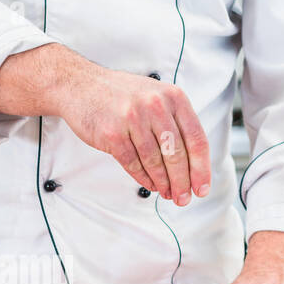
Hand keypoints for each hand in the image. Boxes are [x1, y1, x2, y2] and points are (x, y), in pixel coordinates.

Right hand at [56, 66, 210, 205]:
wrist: (81, 85)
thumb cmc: (121, 94)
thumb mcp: (156, 96)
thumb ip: (175, 121)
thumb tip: (192, 162)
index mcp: (173, 97)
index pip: (196, 139)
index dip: (201, 168)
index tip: (202, 187)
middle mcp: (155, 106)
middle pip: (177, 155)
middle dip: (182, 182)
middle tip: (184, 198)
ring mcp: (133, 120)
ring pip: (155, 162)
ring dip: (163, 183)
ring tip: (167, 193)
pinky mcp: (113, 134)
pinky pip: (133, 164)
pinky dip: (144, 179)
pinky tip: (150, 185)